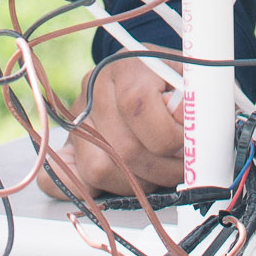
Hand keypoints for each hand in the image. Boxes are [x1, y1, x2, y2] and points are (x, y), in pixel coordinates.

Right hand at [37, 55, 182, 198]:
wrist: (148, 75)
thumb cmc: (173, 80)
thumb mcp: (191, 77)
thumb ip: (192, 98)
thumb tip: (185, 121)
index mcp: (126, 65)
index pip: (137, 105)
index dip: (169, 134)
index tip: (189, 142)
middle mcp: (94, 90)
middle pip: (123, 147)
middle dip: (163, 168)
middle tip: (184, 167)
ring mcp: (76, 121)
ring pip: (100, 170)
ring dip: (138, 183)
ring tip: (162, 172)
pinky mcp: (65, 147)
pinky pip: (63, 182)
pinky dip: (95, 190)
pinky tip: (125, 181)